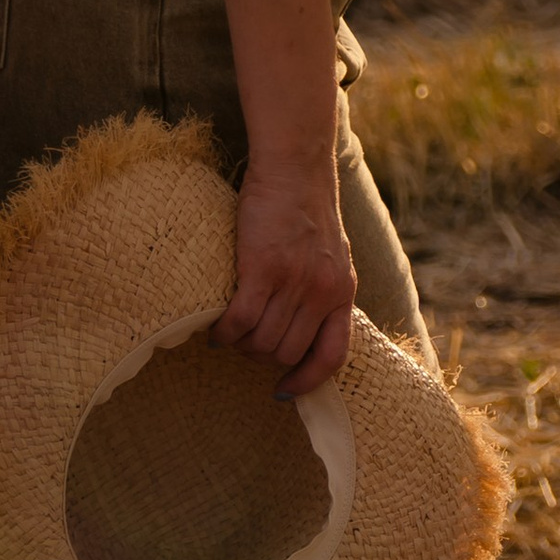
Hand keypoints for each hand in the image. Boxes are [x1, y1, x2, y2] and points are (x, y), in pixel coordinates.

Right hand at [215, 161, 356, 397]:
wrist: (294, 169)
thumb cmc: (306, 211)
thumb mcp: (332, 257)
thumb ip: (324, 291)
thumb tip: (304, 328)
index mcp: (343, 293)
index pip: (333, 356)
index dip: (308, 381)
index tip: (284, 391)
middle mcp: (323, 293)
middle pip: (287, 353)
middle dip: (262, 357)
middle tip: (245, 342)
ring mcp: (295, 282)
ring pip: (262, 342)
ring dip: (241, 346)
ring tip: (230, 333)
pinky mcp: (264, 268)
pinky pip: (241, 321)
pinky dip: (225, 332)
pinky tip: (216, 329)